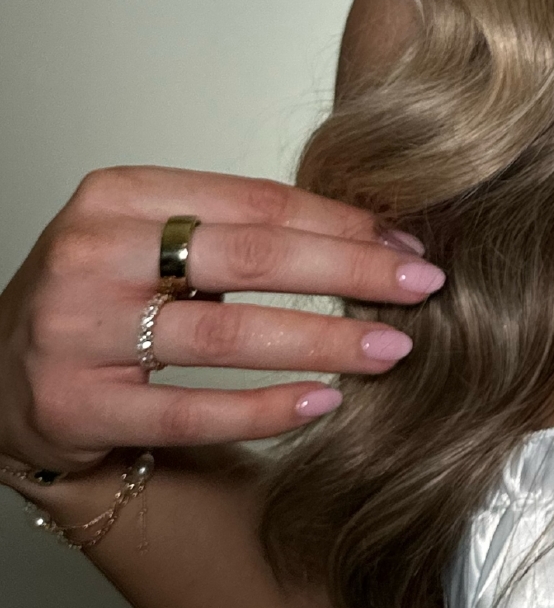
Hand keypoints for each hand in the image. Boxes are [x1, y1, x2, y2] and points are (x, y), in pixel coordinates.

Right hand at [0, 167, 444, 477]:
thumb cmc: (99, 299)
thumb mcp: (153, 239)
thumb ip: (239, 230)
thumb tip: (370, 237)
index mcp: (119, 195)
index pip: (256, 203)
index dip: (341, 224)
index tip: (406, 244)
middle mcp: (92, 255)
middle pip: (250, 259)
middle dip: (349, 273)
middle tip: (421, 288)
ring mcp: (77, 332)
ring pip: (226, 336)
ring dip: (323, 342)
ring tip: (391, 348)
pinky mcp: (77, 406)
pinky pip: (190, 412)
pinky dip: (266, 409)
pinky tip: (324, 401)